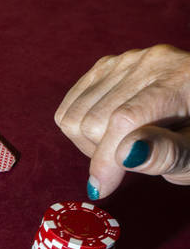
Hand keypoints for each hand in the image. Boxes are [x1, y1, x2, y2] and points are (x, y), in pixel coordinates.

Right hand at [54, 44, 189, 198]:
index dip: (107, 158)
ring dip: (90, 144)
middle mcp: (151, 61)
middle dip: (104, 153)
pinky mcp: (106, 66)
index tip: (103, 188)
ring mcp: (126, 60)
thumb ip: (167, 154)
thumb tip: (126, 153)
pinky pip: (69, 107)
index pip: (125, 119)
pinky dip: (80, 131)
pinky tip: (107, 135)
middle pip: (94, 120)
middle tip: (128, 164)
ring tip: (121, 148)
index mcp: (181, 80)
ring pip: (76, 116)